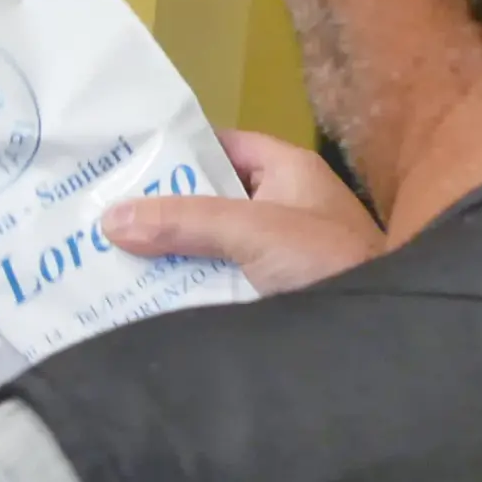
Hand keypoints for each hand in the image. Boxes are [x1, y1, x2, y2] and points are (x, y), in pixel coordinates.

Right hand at [103, 126, 387, 293]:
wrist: (378, 335)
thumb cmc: (327, 262)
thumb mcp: (252, 232)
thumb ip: (186, 222)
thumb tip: (112, 218)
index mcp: (288, 171)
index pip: (224, 146)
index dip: (178, 151)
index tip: (125, 163)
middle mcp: (282, 207)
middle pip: (210, 199)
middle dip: (162, 209)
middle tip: (103, 215)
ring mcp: (279, 254)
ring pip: (212, 245)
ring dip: (171, 253)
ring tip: (110, 256)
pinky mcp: (274, 295)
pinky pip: (221, 282)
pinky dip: (189, 287)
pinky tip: (145, 296)